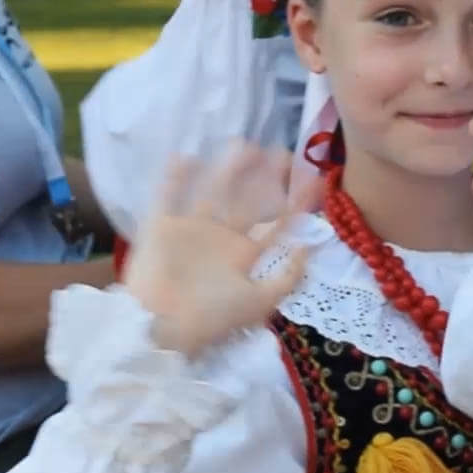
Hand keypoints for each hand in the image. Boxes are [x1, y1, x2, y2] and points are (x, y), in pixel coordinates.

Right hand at [124, 147, 318, 356]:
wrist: (158, 329)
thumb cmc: (211, 317)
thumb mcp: (259, 302)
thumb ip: (287, 277)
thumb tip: (310, 245)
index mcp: (244, 255)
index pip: (275, 223)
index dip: (296, 203)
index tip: (315, 178)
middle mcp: (220, 238)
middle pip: (246, 201)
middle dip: (263, 178)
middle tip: (280, 152)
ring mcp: (190, 231)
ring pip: (212, 192)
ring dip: (226, 170)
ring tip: (242, 143)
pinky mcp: (160, 229)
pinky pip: (167, 197)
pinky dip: (173, 179)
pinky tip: (183, 156)